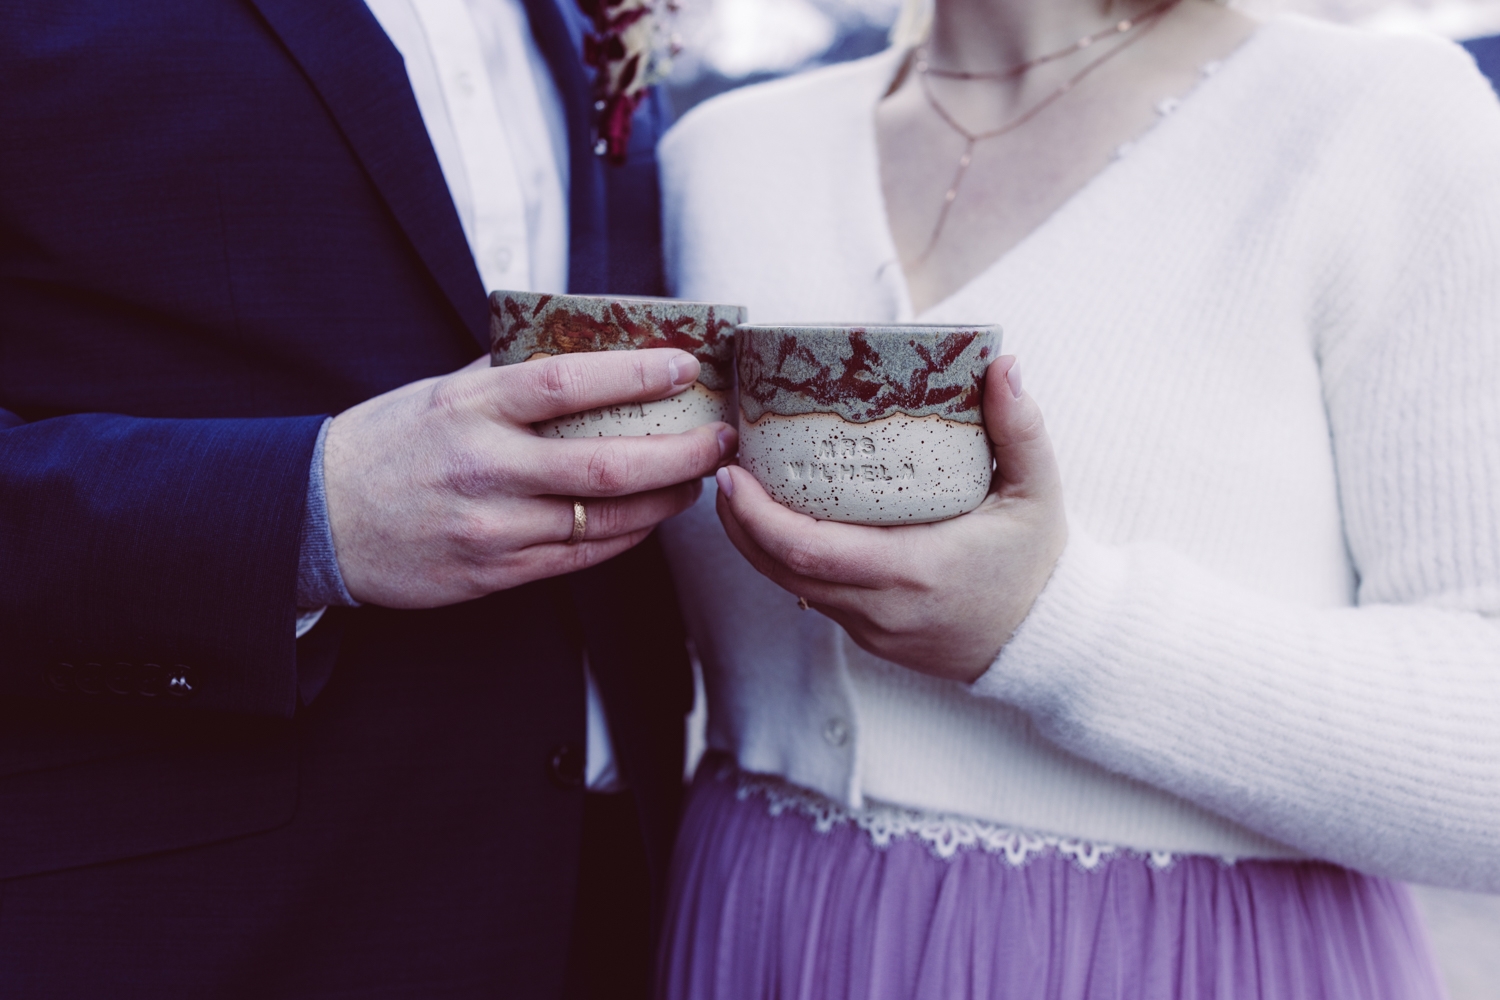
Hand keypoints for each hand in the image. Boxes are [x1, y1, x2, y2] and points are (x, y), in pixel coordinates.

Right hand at [325, 349, 734, 607]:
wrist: (320, 519)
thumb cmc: (388, 442)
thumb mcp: (440, 390)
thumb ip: (508, 371)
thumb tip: (583, 343)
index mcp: (472, 408)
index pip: (567, 384)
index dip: (635, 373)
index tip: (685, 365)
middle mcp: (486, 469)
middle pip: (607, 464)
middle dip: (680, 453)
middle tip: (719, 438)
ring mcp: (493, 528)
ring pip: (605, 519)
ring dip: (664, 499)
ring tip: (695, 477)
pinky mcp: (495, 574)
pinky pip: (581, 557)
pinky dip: (627, 534)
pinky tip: (649, 515)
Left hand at [713, 356, 1065, 682]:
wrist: (1049, 639)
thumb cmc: (1039, 561)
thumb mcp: (1038, 491)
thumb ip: (1022, 428)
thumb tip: (1004, 365)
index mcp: (914, 567)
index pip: (807, 547)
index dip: (755, 514)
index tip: (732, 473)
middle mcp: (882, 605)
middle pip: (781, 568)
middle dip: (740, 522)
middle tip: (725, 471)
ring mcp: (873, 628)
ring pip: (791, 586)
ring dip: (757, 543)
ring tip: (741, 493)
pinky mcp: (872, 638)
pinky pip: (816, 597)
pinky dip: (789, 562)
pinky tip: (782, 524)